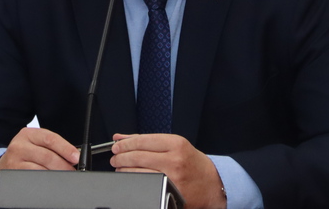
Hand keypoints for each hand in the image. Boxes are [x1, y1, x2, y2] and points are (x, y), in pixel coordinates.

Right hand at [0, 127, 78, 191]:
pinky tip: (50, 182)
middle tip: (72, 171)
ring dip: (56, 175)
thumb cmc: (25, 153)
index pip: (50, 139)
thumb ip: (52, 146)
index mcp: (28, 134)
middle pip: (47, 156)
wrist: (3, 164)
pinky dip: (44, 182)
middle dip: (63, 165)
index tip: (76, 157)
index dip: (65, 148)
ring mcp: (14, 161)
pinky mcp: (12, 176)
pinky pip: (32, 179)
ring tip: (64, 176)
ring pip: (40, 169)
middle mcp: (19, 146)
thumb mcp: (35, 143)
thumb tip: (73, 156)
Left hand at [110, 133, 226, 208]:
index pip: (143, 140)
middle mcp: (174, 160)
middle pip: (138, 156)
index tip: (117, 145)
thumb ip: (148, 140)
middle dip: (121, 156)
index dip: (125, 143)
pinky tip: (130, 177)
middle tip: (115, 157)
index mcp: (177, 144)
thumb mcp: (176, 145)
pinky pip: (144, 184)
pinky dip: (133, 180)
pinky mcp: (168, 191)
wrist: (213, 184)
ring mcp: (171, 178)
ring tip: (120, 166)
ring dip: (123, 169)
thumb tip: (121, 137)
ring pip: (138, 171)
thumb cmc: (194, 164)